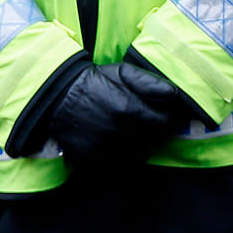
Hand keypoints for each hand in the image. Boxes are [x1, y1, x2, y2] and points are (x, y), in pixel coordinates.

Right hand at [48, 62, 188, 164]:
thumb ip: (150, 83)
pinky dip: (130, 151)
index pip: (167, 123)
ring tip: (139, 129)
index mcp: (129, 109)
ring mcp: (105, 147)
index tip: (175, 117)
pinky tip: (126, 139)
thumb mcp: (123, 72)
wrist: (56, 96)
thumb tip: (175, 94)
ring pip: (142, 150)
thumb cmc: (94, 81)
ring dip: (146, 141)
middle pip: (156, 138)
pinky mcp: (93, 158)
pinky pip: (124, 160)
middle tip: (157, 121)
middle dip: (161, 130)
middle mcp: (120, 132)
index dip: (174, 120)